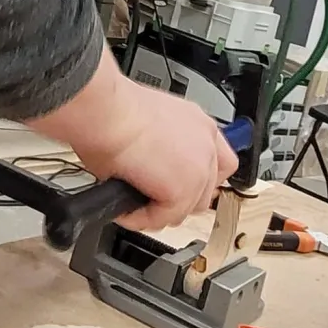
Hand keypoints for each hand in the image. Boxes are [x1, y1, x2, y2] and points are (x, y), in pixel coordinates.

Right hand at [26, 47, 236, 229]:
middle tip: (150, 199)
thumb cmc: (114, 109)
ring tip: (132, 204)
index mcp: (198, 124)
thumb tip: (149, 169)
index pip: (220, 162)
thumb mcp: (149, 122)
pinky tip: (123, 208)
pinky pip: (162, 218)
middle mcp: (205, 143)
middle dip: (178, 200)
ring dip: (159, 211)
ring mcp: (199, 169)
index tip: (182, 186)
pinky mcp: (182, 190)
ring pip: (186, 209)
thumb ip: (163, 147)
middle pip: (206, 190)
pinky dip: (140, 218)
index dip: (200, 179)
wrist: (106, 112)